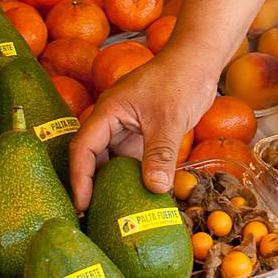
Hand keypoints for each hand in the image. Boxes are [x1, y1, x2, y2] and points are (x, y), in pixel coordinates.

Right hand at [68, 44, 221, 208]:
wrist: (197, 61)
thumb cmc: (179, 80)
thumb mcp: (169, 119)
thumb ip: (161, 154)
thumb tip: (156, 189)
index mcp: (108, 111)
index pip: (83, 147)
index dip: (79, 177)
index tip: (82, 203)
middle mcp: (112, 121)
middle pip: (93, 157)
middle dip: (92, 185)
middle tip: (94, 215)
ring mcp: (127, 127)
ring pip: (113, 160)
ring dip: (114, 183)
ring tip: (114, 212)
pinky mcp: (143, 133)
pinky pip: (132, 159)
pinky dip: (134, 177)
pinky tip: (140, 196)